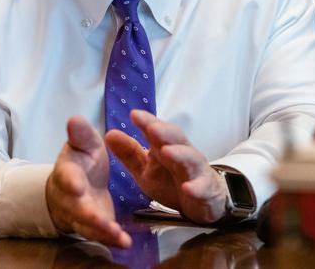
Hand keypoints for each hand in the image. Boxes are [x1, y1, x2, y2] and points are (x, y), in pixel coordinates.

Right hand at [46, 116, 131, 247]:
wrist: (75, 186)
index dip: (70, 181)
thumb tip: (75, 118)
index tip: (76, 185)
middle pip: (76, 208)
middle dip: (87, 214)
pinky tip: (125, 242)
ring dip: (102, 231)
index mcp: (68, 172)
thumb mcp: (83, 144)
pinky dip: (112, 239)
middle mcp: (71, 197)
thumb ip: (81, 135)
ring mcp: (81, 215)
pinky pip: (101, 235)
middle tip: (100, 219)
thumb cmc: (81, 161)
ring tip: (117, 235)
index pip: (66, 176)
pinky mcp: (95, 226)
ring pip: (88, 226)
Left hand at [105, 110, 229, 223]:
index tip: (134, 115)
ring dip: (180, 155)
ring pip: (190, 160)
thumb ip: (129, 153)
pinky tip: (188, 188)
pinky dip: (196, 187)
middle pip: (176, 140)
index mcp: (166, 147)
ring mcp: (196, 171)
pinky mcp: (205, 190)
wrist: (203, 200)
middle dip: (165, 133)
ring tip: (168, 152)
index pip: (158, 131)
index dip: (148, 122)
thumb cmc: (171, 180)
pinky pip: (202, 188)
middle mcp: (183, 155)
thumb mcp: (146, 169)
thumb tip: (109, 134)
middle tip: (152, 128)